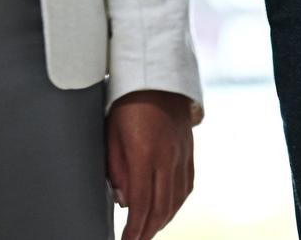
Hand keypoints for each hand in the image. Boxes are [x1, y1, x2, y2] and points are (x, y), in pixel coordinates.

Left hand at [107, 90, 196, 239]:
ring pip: (176, 200)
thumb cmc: (127, 103)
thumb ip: (116, 168)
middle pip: (161, 207)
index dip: (134, 228)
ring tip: (149, 231)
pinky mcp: (189, 151)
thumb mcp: (111, 133)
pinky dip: (176, 203)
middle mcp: (167, 157)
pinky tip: (167, 210)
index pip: (141, 203)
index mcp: (145, 153)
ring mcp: (182, 155)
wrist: (158, 76)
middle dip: (148, 230)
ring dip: (163, 220)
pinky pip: (186, 186)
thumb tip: (125, 201)